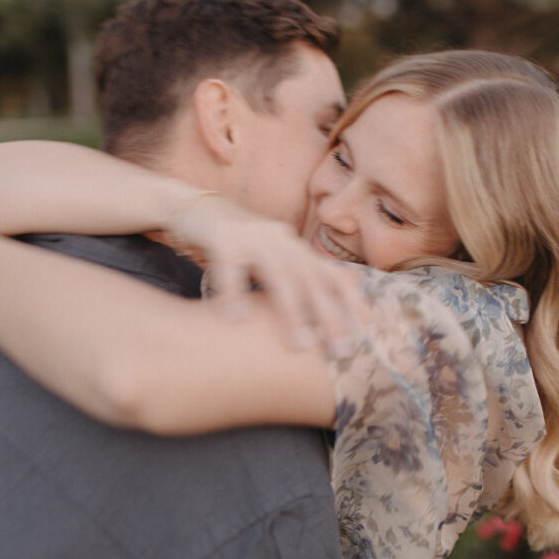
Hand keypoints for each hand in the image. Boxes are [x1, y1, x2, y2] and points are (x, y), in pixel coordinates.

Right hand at [164, 191, 367, 354]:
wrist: (192, 206)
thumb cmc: (238, 242)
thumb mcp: (275, 255)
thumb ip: (306, 271)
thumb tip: (352, 283)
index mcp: (294, 248)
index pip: (332, 276)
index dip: (352, 302)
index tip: (366, 334)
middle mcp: (280, 240)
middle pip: (311, 279)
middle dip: (329, 316)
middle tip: (339, 351)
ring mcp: (252, 237)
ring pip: (278, 274)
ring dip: (291, 310)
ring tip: (299, 344)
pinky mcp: (222, 237)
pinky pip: (229, 266)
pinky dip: (233, 292)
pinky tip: (236, 319)